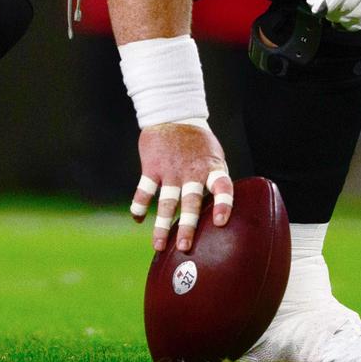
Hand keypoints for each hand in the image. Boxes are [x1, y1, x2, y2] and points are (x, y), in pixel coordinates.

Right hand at [130, 121, 231, 253]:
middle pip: (190, 201)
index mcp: (211, 168)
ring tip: (159, 245)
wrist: (172, 115)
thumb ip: (215, 183)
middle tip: (185, 247)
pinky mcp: (152, 167)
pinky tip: (138, 218)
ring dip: (161, 225)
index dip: (223, 204)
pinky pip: (144, 190)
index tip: (220, 222)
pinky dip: (139, 205)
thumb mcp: (214, 158)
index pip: (222, 187)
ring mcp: (170, 170)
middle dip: (187, 225)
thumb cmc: (198, 143)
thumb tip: (219, 215)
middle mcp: (191, 171)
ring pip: (165, 202)